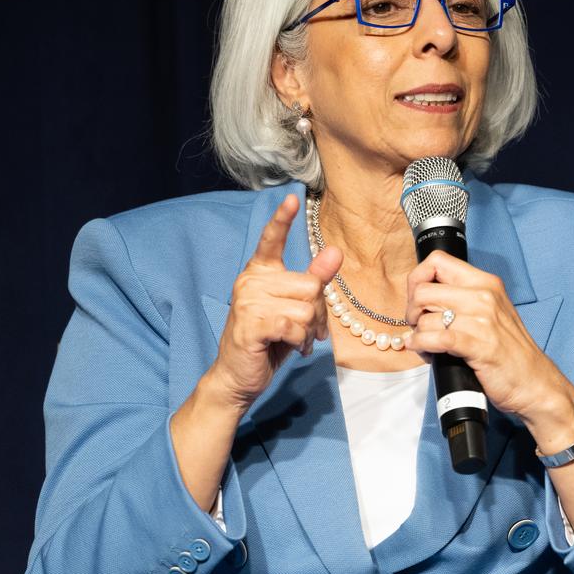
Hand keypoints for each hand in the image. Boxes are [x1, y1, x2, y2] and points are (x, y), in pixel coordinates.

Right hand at [205, 193, 342, 411]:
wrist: (239, 376)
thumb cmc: (270, 341)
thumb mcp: (296, 309)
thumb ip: (314, 280)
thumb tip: (334, 251)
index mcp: (260, 272)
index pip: (270, 239)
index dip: (282, 219)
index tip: (293, 197)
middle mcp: (250, 281)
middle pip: (310, 285)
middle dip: (317, 313)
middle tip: (306, 331)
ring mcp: (247, 302)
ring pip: (305, 307)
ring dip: (309, 331)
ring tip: (297, 340)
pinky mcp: (250, 324)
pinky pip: (294, 325)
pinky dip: (299, 341)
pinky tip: (290, 347)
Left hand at [404, 251, 573, 439]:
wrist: (535, 383)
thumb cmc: (510, 351)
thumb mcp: (491, 311)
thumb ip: (462, 298)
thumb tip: (422, 295)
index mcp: (485, 283)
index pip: (437, 262)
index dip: (417, 279)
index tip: (417, 299)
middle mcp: (484, 296)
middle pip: (423, 290)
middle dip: (411, 311)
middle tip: (417, 326)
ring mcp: (482, 320)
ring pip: (426, 318)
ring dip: (418, 335)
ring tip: (426, 346)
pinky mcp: (478, 346)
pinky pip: (434, 338)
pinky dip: (421, 345)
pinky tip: (424, 351)